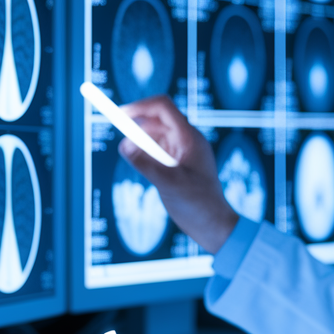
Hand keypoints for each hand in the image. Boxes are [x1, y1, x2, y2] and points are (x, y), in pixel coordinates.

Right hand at [119, 95, 239, 252]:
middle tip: (123, 144)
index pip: (163, 108)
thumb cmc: (199, 205)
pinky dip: (146, 154)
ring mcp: (182, 151)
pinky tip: (147, 172)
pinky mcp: (177, 163)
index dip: (140, 106)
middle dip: (137, 127)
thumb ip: (145, 164)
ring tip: (142, 167)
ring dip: (141, 143)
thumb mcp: (169, 184)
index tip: (119, 115)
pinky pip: (157, 150)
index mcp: (190, 138)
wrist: (214, 226)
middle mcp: (187, 140)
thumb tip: (124, 145)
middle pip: (157, 119)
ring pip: (155, 135)